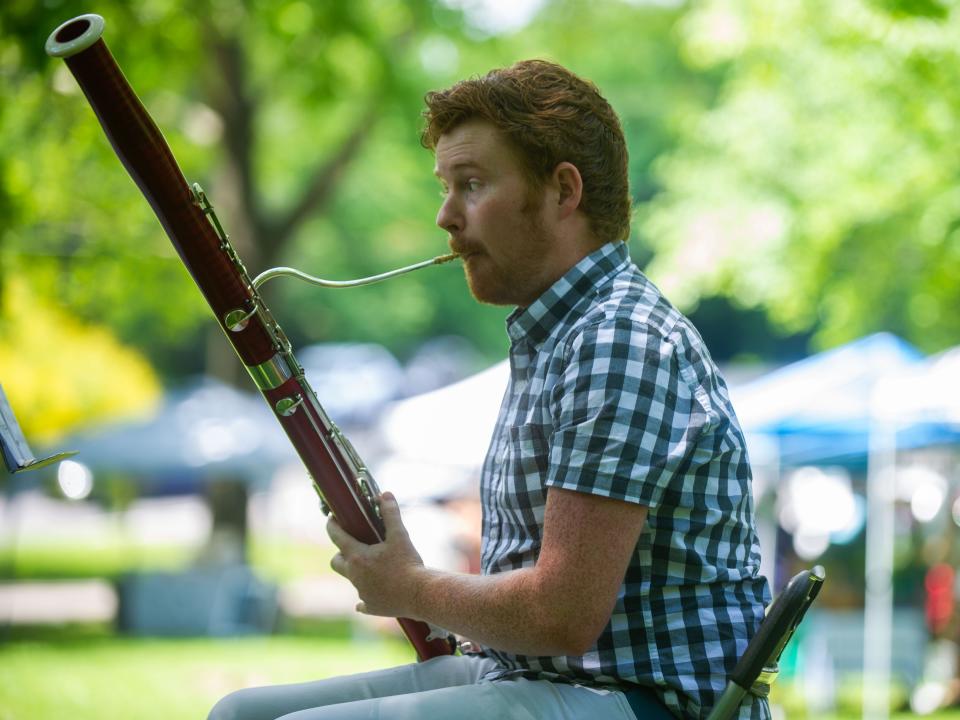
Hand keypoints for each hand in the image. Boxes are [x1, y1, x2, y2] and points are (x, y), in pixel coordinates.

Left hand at [326, 491, 425, 617]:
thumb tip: (385, 494)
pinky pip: (363, 602)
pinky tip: (375, 592)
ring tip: (373, 566)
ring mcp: (361, 593)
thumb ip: (390, 514)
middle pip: (336, 562)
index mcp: (357, 556)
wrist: (420, 595)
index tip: (331, 519)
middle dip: (340, 553)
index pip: (336, 537)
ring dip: (358, 572)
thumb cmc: (408, 564)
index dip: (332, 525)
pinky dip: (367, 596)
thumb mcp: (400, 535)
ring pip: (352, 579)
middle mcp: (355, 575)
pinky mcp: (371, 607)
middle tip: (353, 546)